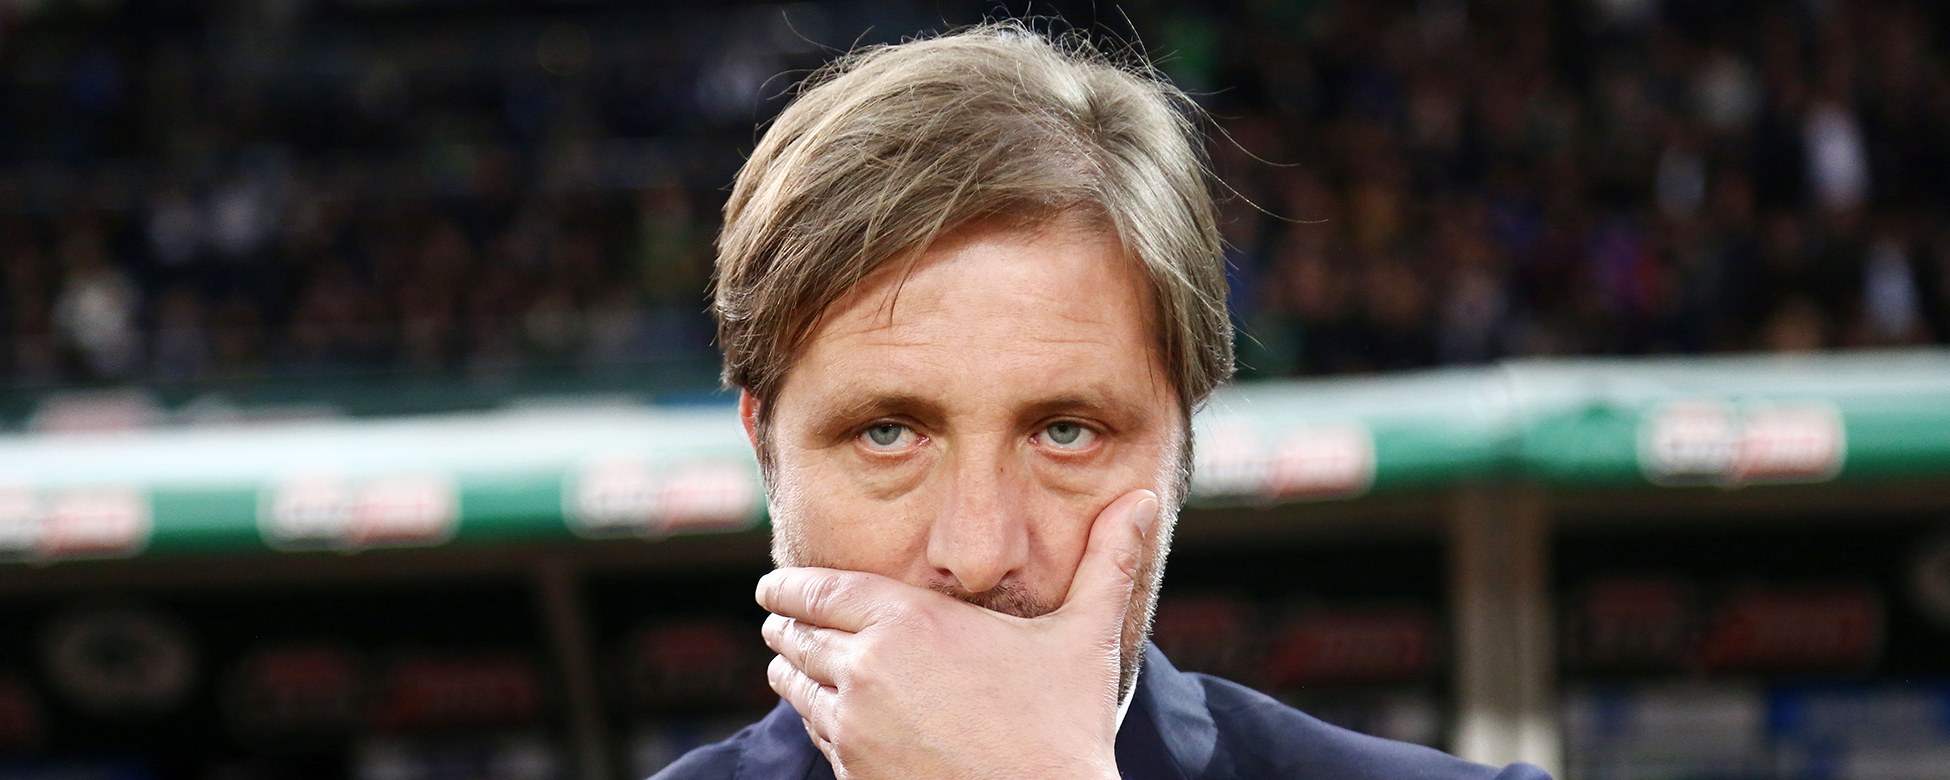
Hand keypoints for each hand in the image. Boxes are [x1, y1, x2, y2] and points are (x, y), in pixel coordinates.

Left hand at [756, 489, 1159, 779]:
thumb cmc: (1064, 731)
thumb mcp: (1085, 638)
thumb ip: (1107, 562)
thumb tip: (1147, 498)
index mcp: (909, 623)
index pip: (820, 590)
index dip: (789, 585)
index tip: (772, 584)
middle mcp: (868, 670)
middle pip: (797, 635)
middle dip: (785, 624)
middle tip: (776, 617)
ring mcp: (855, 728)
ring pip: (796, 687)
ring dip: (790, 670)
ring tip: (786, 661)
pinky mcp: (853, 774)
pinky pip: (816, 735)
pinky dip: (814, 717)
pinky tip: (823, 714)